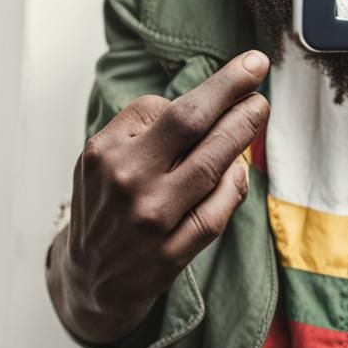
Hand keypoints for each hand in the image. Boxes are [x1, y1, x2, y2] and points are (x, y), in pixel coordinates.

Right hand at [63, 50, 270, 326]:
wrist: (89, 279)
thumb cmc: (107, 204)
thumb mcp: (101, 161)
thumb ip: (142, 130)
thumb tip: (206, 103)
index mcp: (104, 152)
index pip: (162, 108)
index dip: (207, 90)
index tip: (239, 71)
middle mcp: (125, 182)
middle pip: (189, 123)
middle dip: (230, 90)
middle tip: (258, 69)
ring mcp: (149, 219)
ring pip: (211, 164)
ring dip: (242, 130)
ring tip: (258, 108)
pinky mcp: (170, 254)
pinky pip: (217, 211)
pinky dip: (234, 185)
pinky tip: (241, 167)